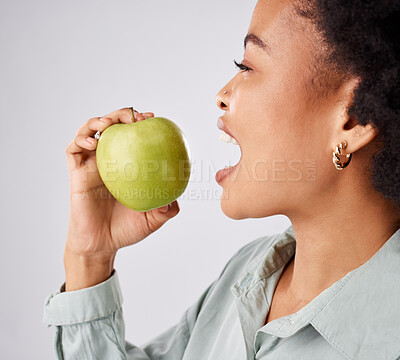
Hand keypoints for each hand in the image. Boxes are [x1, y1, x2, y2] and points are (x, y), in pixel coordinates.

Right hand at [65, 107, 179, 262]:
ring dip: (99, 120)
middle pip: (112, 128)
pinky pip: (73, 151)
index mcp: (126, 167)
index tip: (153, 118)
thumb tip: (176, 197)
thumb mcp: (153, 219)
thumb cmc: (126, 230)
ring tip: (110, 122)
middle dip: (122, 114)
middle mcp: (108, 161)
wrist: (101, 245)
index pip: (132, 137)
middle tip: (135, 117)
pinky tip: (93, 142)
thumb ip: (167, 209)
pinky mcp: (77, 174)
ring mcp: (91, 166)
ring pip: (90, 132)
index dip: (140, 124)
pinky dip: (80, 140)